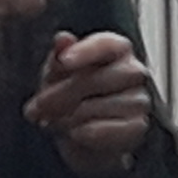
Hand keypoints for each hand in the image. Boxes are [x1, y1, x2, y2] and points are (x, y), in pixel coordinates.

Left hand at [28, 32, 154, 177]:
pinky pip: (109, 130)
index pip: (106, 44)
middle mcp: (133, 71)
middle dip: (63, 93)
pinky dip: (86, 133)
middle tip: (37, 107)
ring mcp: (139, 99)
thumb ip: (59, 56)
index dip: (85, 51)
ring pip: (100, 106)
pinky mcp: (138, 126)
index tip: (63, 60)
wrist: (79, 139)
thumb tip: (62, 39)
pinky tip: (74, 133)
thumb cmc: (70, 98)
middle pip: (99, 78)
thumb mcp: (56, 75)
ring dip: (69, 117)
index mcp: (116, 49)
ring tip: (55, 122)